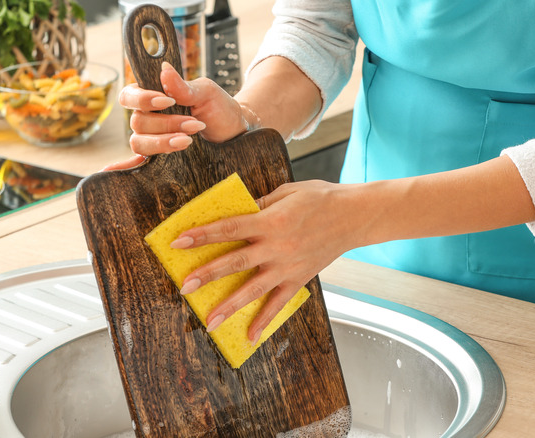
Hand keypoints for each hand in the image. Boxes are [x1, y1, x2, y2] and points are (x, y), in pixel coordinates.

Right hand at [103, 62, 252, 170]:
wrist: (234, 131)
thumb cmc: (219, 108)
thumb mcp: (206, 92)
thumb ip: (184, 85)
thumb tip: (164, 69)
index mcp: (153, 96)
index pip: (129, 96)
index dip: (142, 99)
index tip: (167, 101)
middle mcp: (148, 117)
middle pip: (137, 122)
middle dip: (166, 123)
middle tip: (193, 124)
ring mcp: (153, 138)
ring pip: (139, 142)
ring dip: (163, 142)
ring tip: (189, 140)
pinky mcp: (160, 156)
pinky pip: (138, 161)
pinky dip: (130, 164)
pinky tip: (121, 168)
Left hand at [170, 180, 363, 343]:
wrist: (355, 216)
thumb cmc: (320, 197)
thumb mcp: (286, 192)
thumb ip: (260, 205)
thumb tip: (237, 215)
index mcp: (270, 220)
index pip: (229, 228)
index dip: (202, 235)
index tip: (178, 242)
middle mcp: (276, 246)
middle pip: (235, 262)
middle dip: (207, 274)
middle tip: (184, 286)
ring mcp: (288, 266)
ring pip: (253, 289)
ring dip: (229, 305)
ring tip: (210, 321)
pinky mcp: (299, 278)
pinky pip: (279, 303)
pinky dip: (264, 321)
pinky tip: (250, 336)